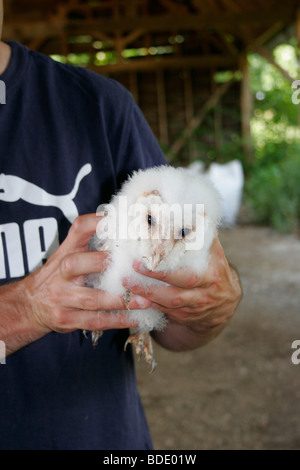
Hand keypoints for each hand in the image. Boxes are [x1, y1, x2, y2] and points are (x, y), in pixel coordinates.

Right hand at [23, 213, 150, 335]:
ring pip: (92, 299)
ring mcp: (62, 297)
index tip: (120, 220)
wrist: (30, 306)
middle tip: (134, 266)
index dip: (97, 222)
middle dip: (103, 264)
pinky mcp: (66, 319)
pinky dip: (116, 321)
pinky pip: (94, 321)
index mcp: (65, 252)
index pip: (78, 229)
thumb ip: (90, 243)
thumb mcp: (67, 255)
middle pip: (76, 264)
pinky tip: (134, 318)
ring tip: (145, 301)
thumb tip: (123, 227)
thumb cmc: (58, 277)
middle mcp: (60, 273)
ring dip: (120, 301)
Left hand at [124, 237, 241, 350]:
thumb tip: (188, 210)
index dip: (173, 263)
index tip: (153, 251)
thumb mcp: (214, 253)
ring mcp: (195, 307)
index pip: (192, 268)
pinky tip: (134, 295)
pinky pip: (165, 311)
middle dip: (156, 277)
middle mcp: (205, 291)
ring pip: (170, 302)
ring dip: (146, 293)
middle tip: (135, 265)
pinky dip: (149, 303)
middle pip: (180, 286)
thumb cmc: (215, 270)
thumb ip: (202, 236)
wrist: (225, 304)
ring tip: (127, 281)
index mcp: (212, 272)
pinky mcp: (185, 317)